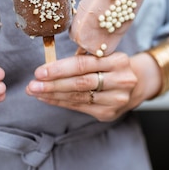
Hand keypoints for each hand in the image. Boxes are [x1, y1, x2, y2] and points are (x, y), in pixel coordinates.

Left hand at [26, 51, 160, 121]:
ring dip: (53, 95)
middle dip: (53, 84)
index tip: (40, 71)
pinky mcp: (109, 113)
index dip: (59, 68)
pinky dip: (61, 102)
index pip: (83, 65)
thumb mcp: (104, 56)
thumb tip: (49, 65)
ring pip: (78, 97)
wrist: (136, 84)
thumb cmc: (111, 66)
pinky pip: (80, 107)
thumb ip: (83, 58)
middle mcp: (120, 81)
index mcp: (118, 61)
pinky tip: (48, 98)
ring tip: (35, 92)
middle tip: (32, 85)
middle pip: (80, 83)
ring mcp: (116, 99)